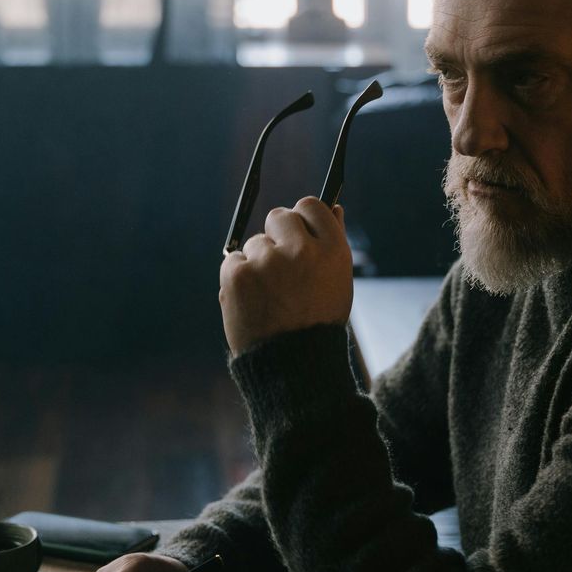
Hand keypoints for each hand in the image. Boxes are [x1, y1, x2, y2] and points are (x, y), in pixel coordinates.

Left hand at [220, 197, 353, 355]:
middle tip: (281, 267)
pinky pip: (233, 261)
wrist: (292, 366)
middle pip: (279, 216)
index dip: (303, 219)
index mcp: (332, 250)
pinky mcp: (238, 274)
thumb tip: (334, 207)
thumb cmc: (318, 322)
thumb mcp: (338, 283)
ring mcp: (267, 261)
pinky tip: (252, 301)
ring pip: (255, 243)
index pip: (311, 206)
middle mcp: (301, 250)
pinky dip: (239, 278)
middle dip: (278, 235)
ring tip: (270, 296)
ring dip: (258, 262)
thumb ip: (333, 242)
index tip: (299, 232)